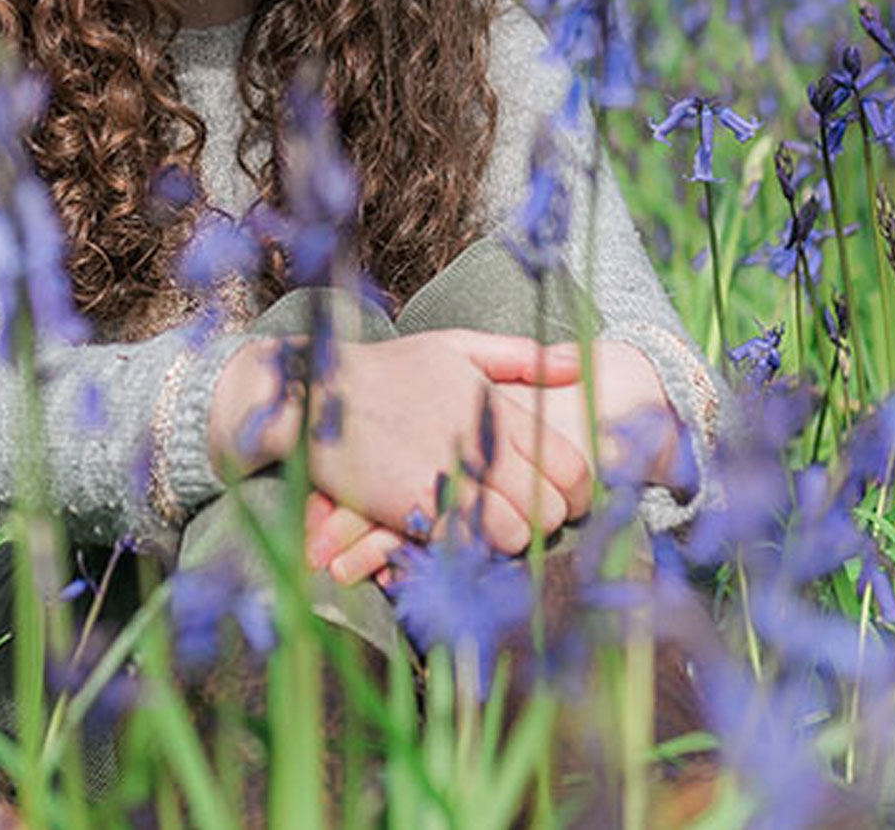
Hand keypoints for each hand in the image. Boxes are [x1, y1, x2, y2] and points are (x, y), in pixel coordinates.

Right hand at [303, 331, 593, 555]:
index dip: (579, 490)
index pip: (569, 465)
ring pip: (515, 535)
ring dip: (511, 537)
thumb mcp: (454, 347)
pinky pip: (468, 546)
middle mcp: (480, 446)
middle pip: (549, 508)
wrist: (316, 396)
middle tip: (529, 512)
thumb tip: (578, 364)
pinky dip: (471, 547)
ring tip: (495, 524)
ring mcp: (450, 481)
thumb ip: (519, 356)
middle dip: (547, 517)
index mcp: (496, 407)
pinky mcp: (416, 510)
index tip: (569, 497)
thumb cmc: (387, 370)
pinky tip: (458, 531)